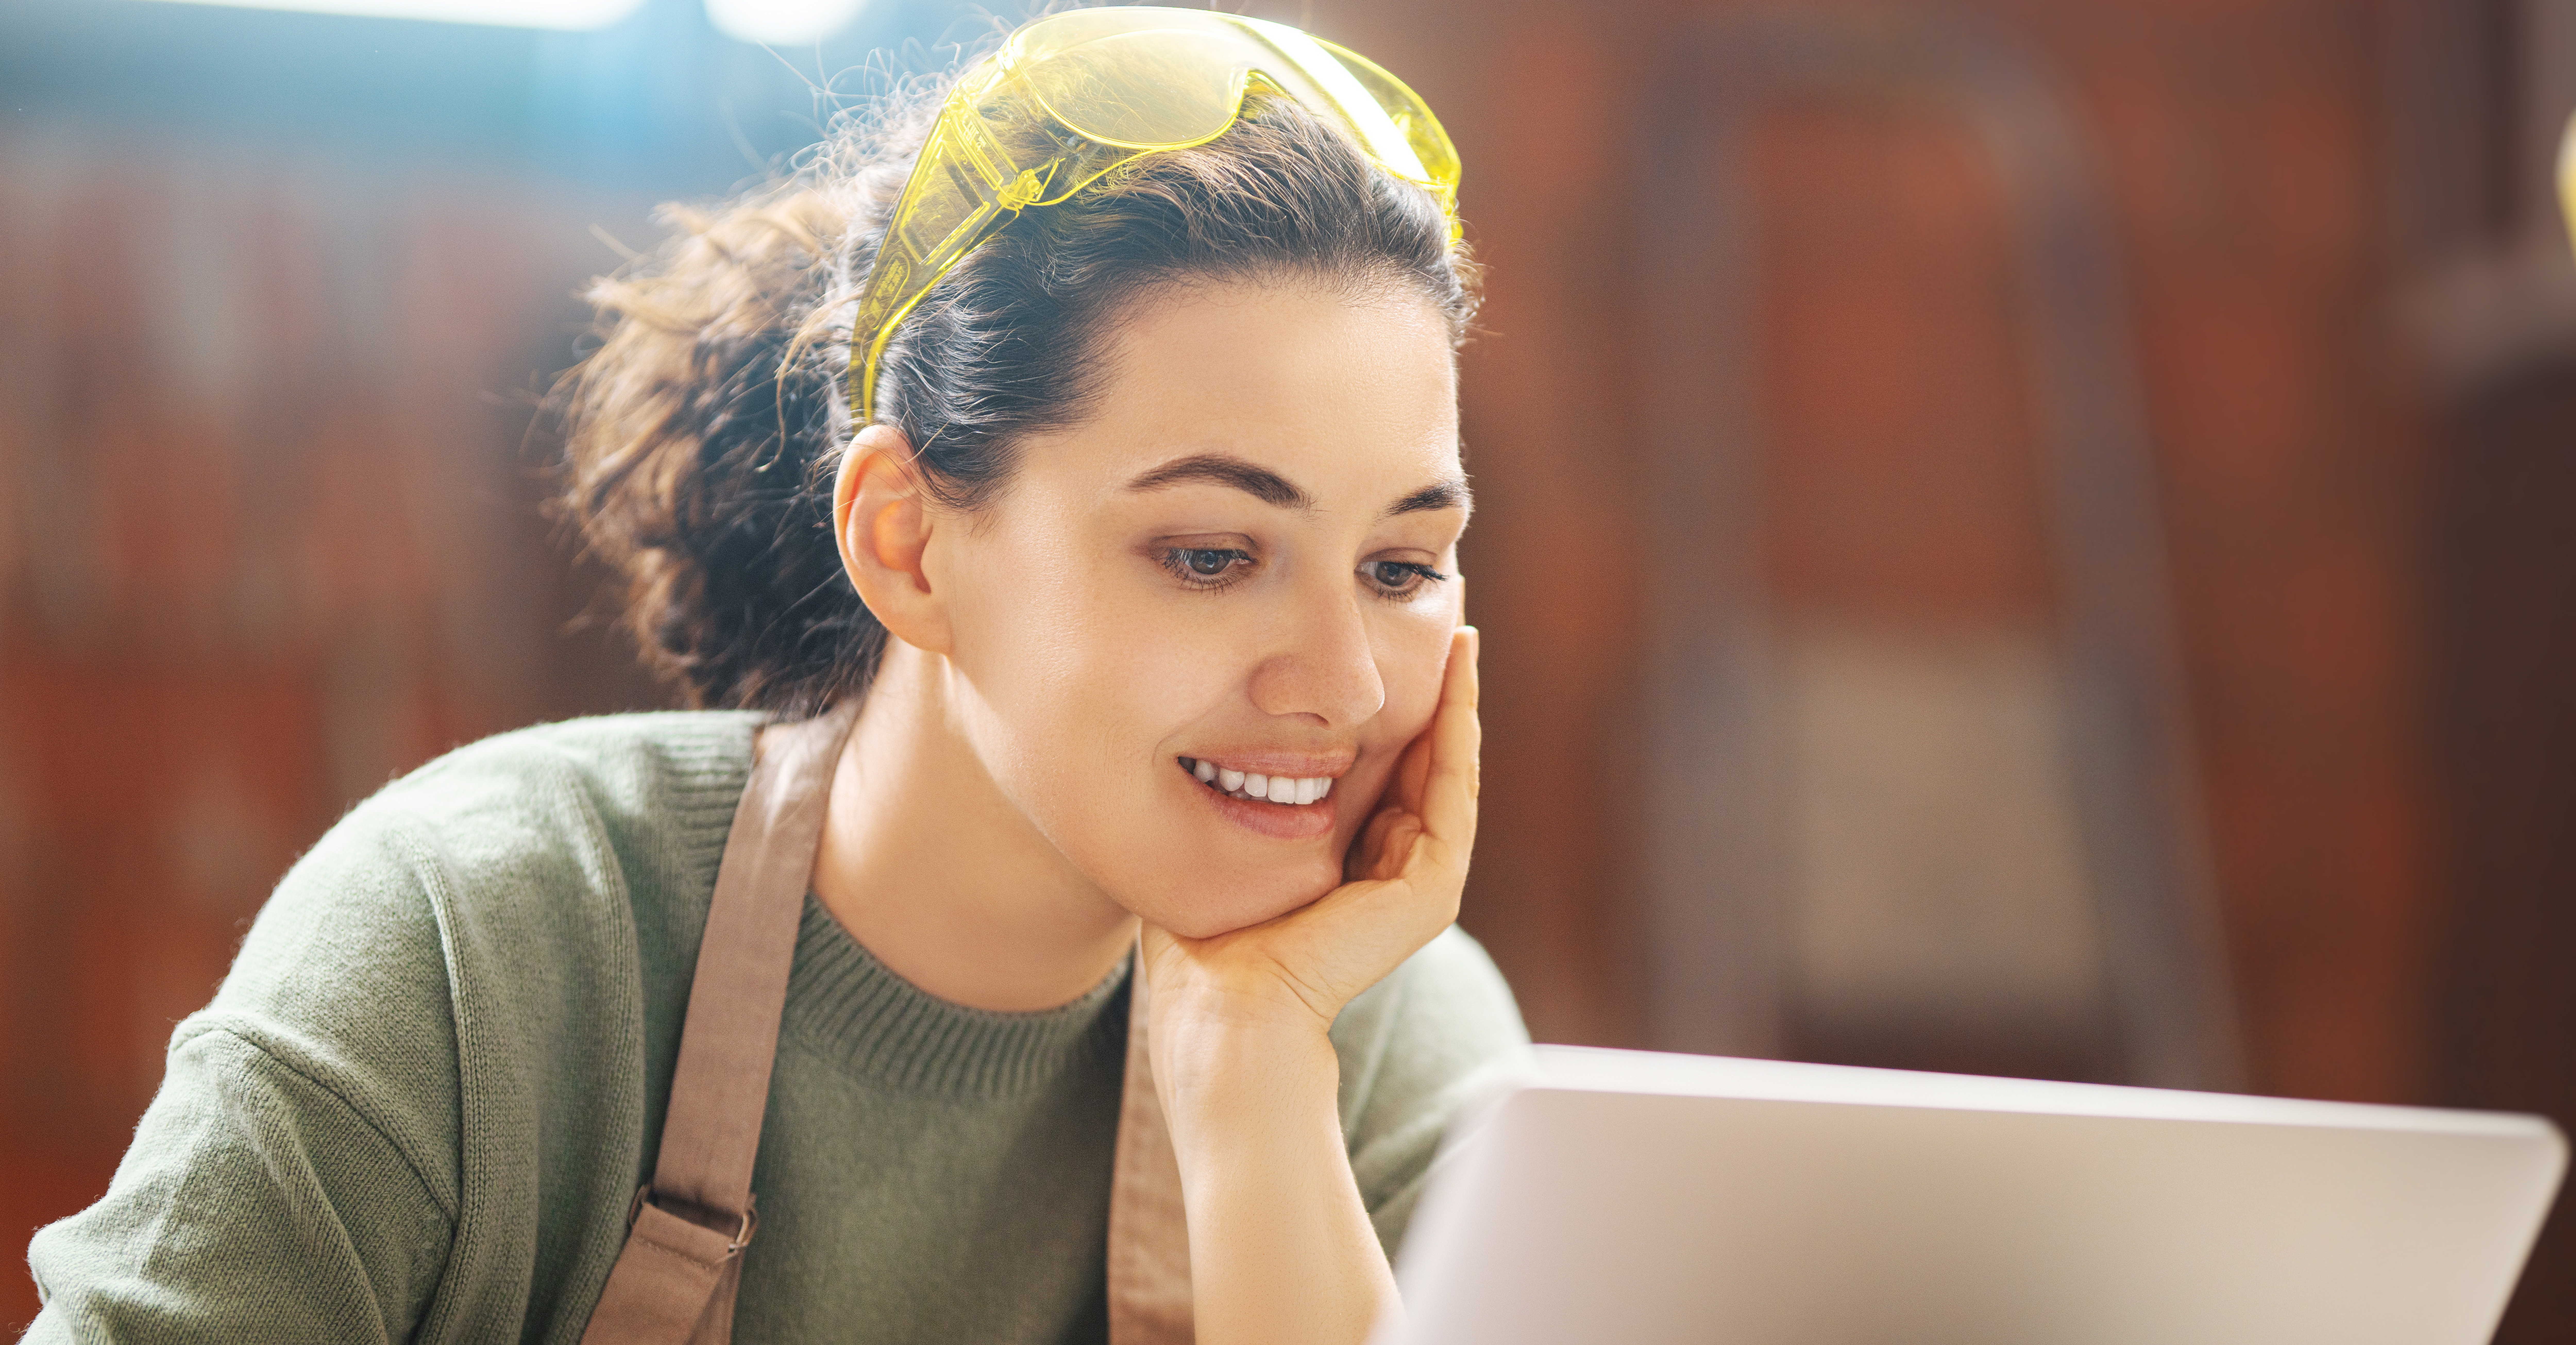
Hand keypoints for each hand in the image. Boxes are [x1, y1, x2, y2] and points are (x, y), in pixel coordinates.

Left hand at [1141, 625, 1481, 1041]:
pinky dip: (1458, 732)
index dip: (1388, 705)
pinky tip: (1457, 678)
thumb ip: (1232, 804)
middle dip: (1433, 686)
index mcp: (1350, 863)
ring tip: (1461, 628)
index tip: (1384, 641)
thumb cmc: (1205, 949)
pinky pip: (1453, 793)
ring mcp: (1420, 882)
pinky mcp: (1430, 890)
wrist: (1223, 1013)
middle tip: (1442, 610)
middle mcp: (1393, 869)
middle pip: (1424, 759)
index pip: (1382, 769)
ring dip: (1457, 696)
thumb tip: (1202, 742)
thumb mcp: (1222, 847)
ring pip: (1449, 767)